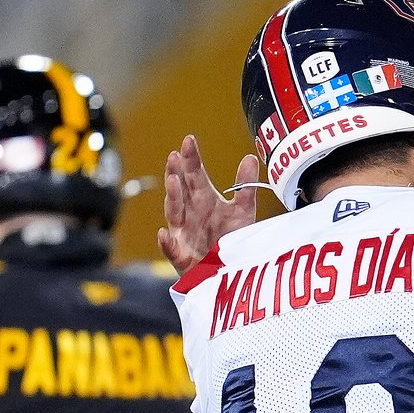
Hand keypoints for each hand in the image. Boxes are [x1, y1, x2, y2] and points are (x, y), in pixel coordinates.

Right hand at [156, 135, 258, 273]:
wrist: (227, 272)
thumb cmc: (230, 240)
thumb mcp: (242, 212)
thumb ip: (245, 187)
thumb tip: (250, 157)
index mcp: (203, 198)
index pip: (194, 174)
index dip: (191, 158)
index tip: (189, 140)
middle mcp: (189, 212)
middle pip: (180, 189)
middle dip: (177, 172)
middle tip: (176, 155)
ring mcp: (182, 232)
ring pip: (174, 212)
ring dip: (173, 197)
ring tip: (173, 181)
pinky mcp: (180, 255)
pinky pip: (171, 248)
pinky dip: (166, 242)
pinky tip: (164, 234)